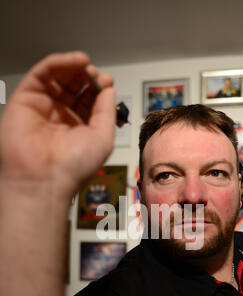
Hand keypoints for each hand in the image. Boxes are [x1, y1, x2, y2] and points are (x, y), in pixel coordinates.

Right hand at [0, 51, 115, 197]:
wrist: (44, 179)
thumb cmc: (74, 167)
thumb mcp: (103, 138)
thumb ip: (106, 112)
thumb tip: (108, 89)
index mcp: (78, 128)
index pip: (88, 100)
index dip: (98, 90)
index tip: (108, 83)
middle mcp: (60, 117)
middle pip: (73, 86)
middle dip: (87, 77)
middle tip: (97, 75)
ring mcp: (42, 107)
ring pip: (58, 77)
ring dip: (74, 67)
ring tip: (88, 65)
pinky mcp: (26, 99)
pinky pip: (42, 74)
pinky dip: (59, 62)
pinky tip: (78, 60)